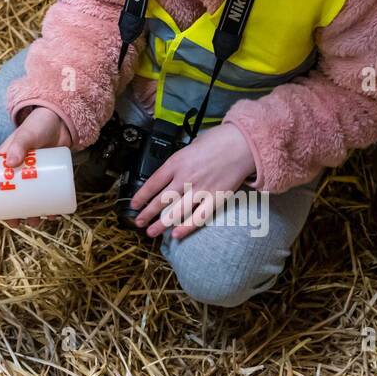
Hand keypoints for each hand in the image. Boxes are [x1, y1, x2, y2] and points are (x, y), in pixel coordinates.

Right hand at [0, 107, 71, 227]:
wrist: (62, 120)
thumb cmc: (38, 125)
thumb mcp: (26, 134)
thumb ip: (20, 144)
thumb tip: (11, 162)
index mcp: (4, 162)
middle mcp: (17, 171)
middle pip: (12, 197)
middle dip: (14, 212)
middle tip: (18, 222)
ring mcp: (33, 176)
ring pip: (30, 199)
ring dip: (33, 213)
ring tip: (38, 221)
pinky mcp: (48, 177)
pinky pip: (47, 195)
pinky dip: (50, 206)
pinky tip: (53, 214)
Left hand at [127, 123, 255, 240]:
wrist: (242, 144)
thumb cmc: (217, 140)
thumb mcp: (189, 146)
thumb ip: (179, 162)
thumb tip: (171, 174)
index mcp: (176, 163)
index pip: (152, 183)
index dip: (141, 196)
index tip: (134, 204)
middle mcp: (185, 178)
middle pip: (161, 201)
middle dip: (147, 214)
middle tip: (138, 222)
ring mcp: (200, 190)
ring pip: (176, 212)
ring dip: (161, 224)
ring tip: (151, 232)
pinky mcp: (215, 199)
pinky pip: (198, 217)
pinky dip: (186, 228)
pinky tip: (176, 235)